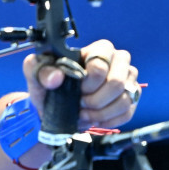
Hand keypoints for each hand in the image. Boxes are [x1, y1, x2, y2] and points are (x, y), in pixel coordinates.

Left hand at [23, 39, 138, 129]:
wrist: (56, 107)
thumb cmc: (50, 87)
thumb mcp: (37, 77)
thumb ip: (39, 70)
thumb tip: (56, 76)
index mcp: (99, 49)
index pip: (100, 65)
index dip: (87, 83)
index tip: (76, 89)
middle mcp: (118, 61)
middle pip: (116, 83)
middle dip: (95, 100)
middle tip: (80, 104)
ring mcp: (128, 80)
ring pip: (123, 100)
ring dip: (100, 113)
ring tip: (84, 113)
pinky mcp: (131, 98)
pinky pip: (127, 112)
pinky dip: (108, 120)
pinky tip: (95, 118)